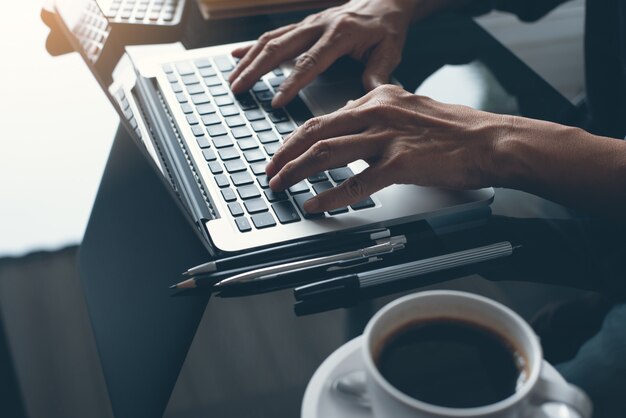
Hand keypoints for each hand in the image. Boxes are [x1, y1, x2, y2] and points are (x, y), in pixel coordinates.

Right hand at [228, 0, 416, 107]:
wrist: (384, 0)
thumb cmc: (387, 29)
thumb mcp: (390, 51)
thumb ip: (377, 75)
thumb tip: (366, 100)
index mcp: (341, 34)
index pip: (311, 62)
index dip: (292, 83)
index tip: (276, 102)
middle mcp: (319, 25)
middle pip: (280, 48)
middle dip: (256, 70)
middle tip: (237, 90)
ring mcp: (308, 23)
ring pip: (271, 40)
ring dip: (249, 60)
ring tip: (232, 80)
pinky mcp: (302, 25)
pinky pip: (273, 34)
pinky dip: (252, 46)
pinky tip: (234, 56)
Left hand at [265, 85, 503, 212]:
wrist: (488, 141)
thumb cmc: (453, 129)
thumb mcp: (408, 108)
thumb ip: (376, 113)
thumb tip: (349, 121)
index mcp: (377, 99)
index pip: (324, 117)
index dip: (296, 137)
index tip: (282, 152)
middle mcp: (377, 113)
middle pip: (317, 131)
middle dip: (285, 153)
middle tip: (270, 170)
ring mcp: (388, 137)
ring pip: (328, 152)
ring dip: (297, 171)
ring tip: (280, 185)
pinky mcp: (400, 163)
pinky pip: (356, 182)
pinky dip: (331, 196)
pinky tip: (315, 205)